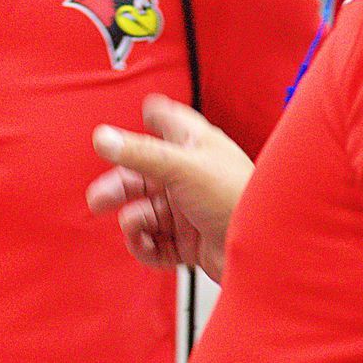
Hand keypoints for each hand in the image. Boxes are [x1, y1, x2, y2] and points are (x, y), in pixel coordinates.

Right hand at [87, 94, 253, 281]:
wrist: (264, 252)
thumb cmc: (236, 198)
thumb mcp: (182, 167)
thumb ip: (139, 153)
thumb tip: (102, 138)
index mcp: (195, 149)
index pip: (172, 124)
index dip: (156, 117)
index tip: (143, 111)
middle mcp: (190, 178)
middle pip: (143, 177)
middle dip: (119, 187)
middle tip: (99, 199)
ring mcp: (188, 211)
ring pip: (146, 212)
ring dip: (134, 220)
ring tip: (134, 225)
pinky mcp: (189, 243)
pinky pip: (155, 243)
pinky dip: (145, 245)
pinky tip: (145, 244)